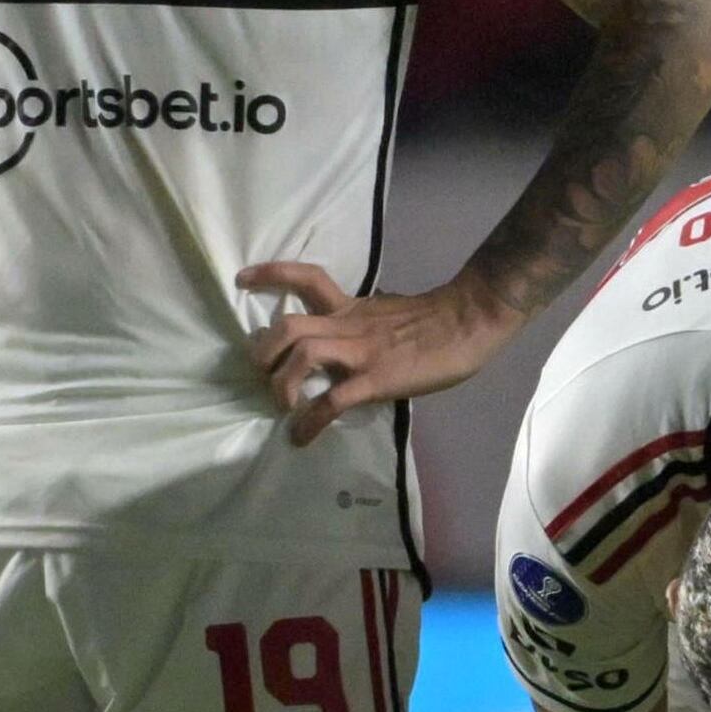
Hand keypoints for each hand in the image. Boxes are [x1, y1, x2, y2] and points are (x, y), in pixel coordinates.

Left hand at [239, 261, 515, 445]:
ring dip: (282, 381)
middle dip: (264, 348)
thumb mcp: (385, 313)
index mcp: (350, 307)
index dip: (271, 275)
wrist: (467, 322)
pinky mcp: (376, 379)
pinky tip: (301, 436)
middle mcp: (347, 325)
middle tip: (260, 369)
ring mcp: (360, 351)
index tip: (242, 279)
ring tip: (280, 404)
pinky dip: (311, 420)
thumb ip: (360, 323)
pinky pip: (334, 400)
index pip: (306, 277)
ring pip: (304, 354)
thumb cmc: (433, 320)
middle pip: (289, 325)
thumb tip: (344, 337)